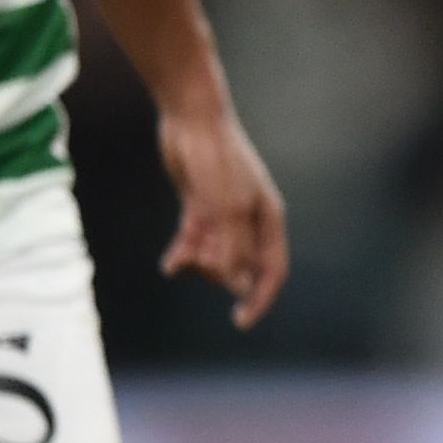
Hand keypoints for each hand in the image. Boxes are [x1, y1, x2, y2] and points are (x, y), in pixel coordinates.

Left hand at [158, 101, 291, 329]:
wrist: (191, 119)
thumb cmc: (217, 159)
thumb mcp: (225, 208)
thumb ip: (231, 247)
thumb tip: (236, 285)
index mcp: (268, 219)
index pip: (272, 271)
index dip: (260, 299)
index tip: (240, 322)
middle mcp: (250, 220)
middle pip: (240, 267)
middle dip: (219, 274)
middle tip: (199, 260)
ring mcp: (224, 215)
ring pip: (215, 258)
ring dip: (199, 264)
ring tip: (180, 257)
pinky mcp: (200, 208)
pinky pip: (194, 244)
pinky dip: (183, 256)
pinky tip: (170, 265)